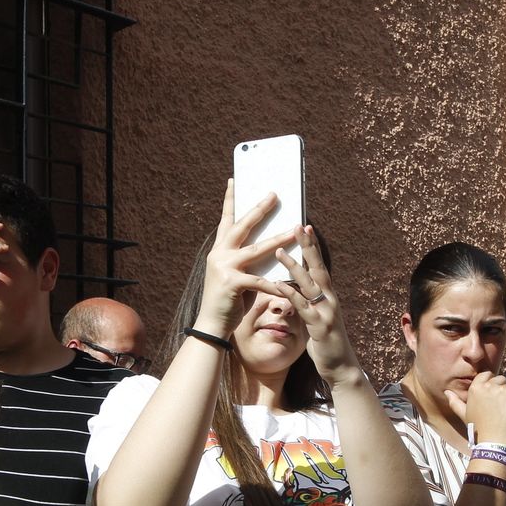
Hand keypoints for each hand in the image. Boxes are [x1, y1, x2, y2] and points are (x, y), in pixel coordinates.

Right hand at [193, 181, 295, 337]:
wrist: (211, 324)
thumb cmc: (227, 300)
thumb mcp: (236, 274)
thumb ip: (248, 260)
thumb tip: (269, 248)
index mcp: (219, 250)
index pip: (226, 219)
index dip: (230, 199)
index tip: (233, 180)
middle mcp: (219, 254)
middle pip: (242, 226)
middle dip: (259, 210)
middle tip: (274, 195)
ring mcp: (223, 267)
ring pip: (256, 250)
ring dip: (277, 240)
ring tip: (294, 231)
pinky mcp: (231, 283)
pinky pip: (259, 280)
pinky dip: (275, 282)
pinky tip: (289, 282)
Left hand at [269, 225, 363, 384]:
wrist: (342, 369)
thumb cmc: (327, 344)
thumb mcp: (317, 320)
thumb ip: (309, 304)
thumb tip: (298, 292)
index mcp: (328, 297)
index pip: (320, 267)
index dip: (313, 247)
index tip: (305, 228)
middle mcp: (330, 300)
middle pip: (318, 268)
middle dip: (308, 247)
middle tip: (298, 226)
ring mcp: (326, 312)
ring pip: (310, 284)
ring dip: (294, 266)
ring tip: (279, 251)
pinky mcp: (320, 327)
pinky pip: (303, 307)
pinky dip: (291, 294)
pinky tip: (279, 284)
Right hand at [446, 372, 505, 448]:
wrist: (493, 443)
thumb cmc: (478, 429)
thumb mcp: (464, 415)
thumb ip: (455, 402)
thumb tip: (447, 392)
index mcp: (476, 388)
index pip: (487, 374)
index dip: (491, 383)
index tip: (492, 396)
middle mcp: (489, 386)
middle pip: (501, 379)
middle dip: (502, 390)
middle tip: (499, 407)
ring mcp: (504, 390)